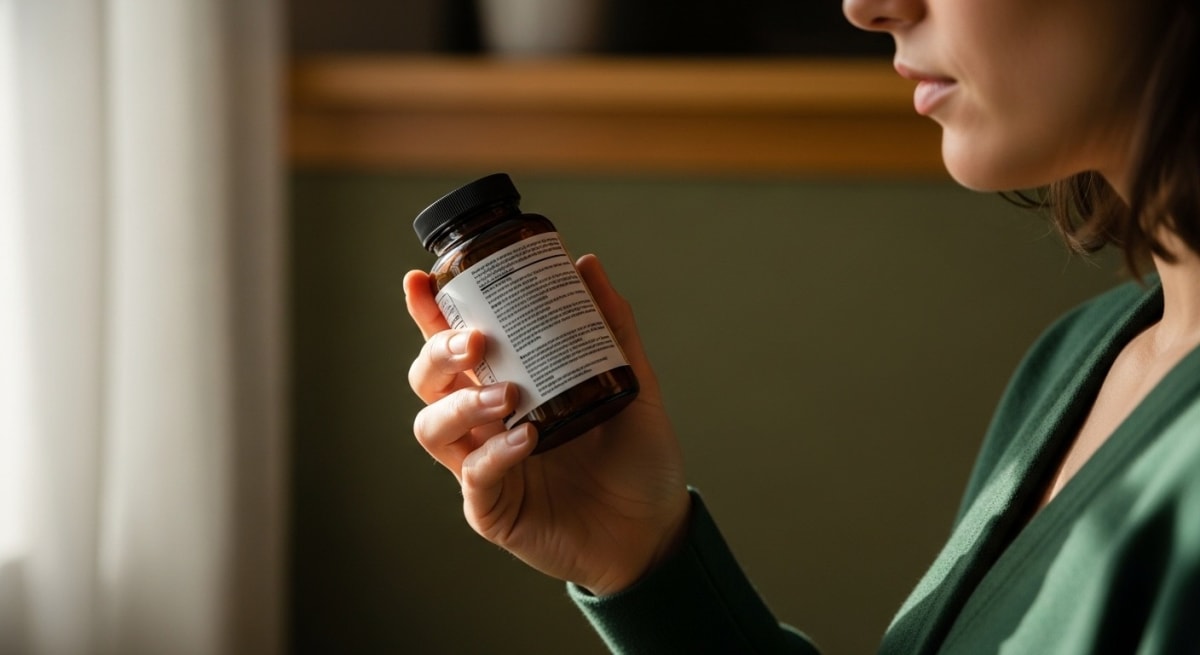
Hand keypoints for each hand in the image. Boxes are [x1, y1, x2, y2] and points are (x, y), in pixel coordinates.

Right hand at [405, 253, 690, 595]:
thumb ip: (612, 330)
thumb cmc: (638, 459)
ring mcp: (484, 466)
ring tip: (506, 395)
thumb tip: (587, 266)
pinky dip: (495, 453)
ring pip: (432, 426)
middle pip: (428, 379)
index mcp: (507, 385)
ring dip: (460, 404)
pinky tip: (526, 438)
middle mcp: (485, 423)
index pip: (454, 344)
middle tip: (474, 340)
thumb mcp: (633, 385)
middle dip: (437, 352)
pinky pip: (474, 476)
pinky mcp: (492, 509)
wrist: (655, 529)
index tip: (420, 280)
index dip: (428, 313)